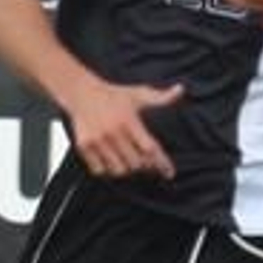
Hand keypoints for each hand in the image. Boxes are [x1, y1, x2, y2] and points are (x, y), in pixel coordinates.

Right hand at [63, 77, 184, 179]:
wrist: (81, 92)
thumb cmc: (113, 95)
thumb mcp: (138, 94)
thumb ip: (160, 97)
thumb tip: (181, 90)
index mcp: (128, 120)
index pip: (150, 148)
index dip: (162, 163)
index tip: (169, 173)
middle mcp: (113, 131)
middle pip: (136, 163)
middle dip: (143, 164)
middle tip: (143, 159)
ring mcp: (98, 140)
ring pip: (119, 170)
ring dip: (126, 168)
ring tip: (126, 158)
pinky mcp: (84, 146)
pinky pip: (99, 170)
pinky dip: (106, 169)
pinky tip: (110, 159)